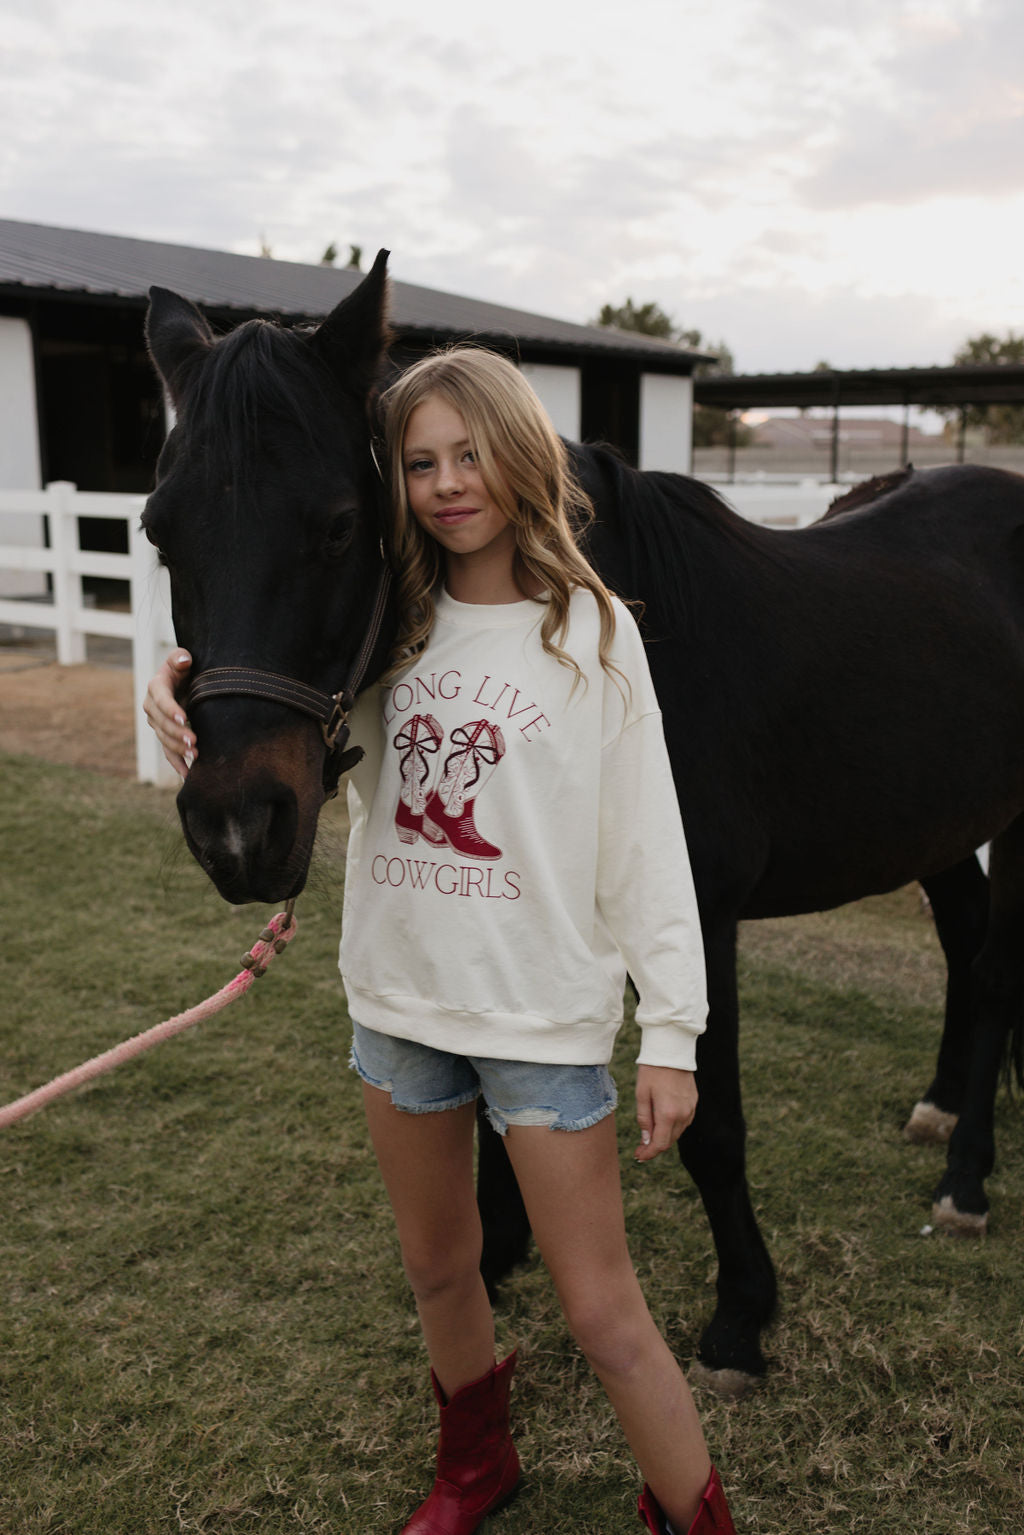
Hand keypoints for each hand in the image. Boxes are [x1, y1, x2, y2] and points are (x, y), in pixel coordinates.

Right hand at [143, 650, 194, 778]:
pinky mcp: (164, 734)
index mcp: (156, 686)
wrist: (183, 680)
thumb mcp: (182, 659)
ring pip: (164, 738)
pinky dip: (177, 763)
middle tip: (194, 741)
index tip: (184, 717)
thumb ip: (181, 657)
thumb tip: (184, 659)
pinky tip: (187, 774)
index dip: (170, 709)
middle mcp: (152, 706)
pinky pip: (168, 751)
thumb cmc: (185, 667)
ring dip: (178, 749)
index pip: (161, 699)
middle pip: (162, 723)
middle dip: (177, 733)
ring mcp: (157, 722)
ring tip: (195, 755)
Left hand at [635, 1065, 696, 1161]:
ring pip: (677, 1133)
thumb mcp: (642, 1094)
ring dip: (664, 1137)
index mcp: (668, 1114)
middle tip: (640, 1149)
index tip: (639, 1156)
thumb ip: (644, 1119)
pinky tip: (662, 1123)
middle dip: (654, 1147)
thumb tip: (646, 1140)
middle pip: (669, 1141)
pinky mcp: (694, 1103)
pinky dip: (672, 1127)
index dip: (649, 1153)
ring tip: (649, 1137)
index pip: (660, 1144)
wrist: (672, 1051)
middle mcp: (683, 1115)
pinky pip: (683, 1122)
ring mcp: (690, 1109)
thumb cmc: (652, 1071)